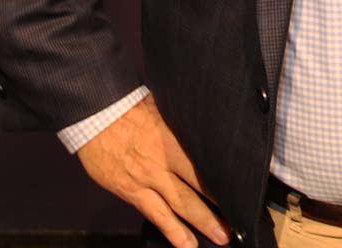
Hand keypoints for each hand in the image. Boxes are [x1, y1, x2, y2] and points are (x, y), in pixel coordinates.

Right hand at [76, 94, 228, 247]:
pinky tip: (184, 243)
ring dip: (201, 223)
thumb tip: (208, 123)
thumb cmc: (132, 107)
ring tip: (220, 237)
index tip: (244, 188)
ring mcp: (148, 179)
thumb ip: (184, 123)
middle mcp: (166, 161)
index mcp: (177, 139)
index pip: (208, 162)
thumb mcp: (166, 108)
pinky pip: (155, 214)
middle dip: (220, 207)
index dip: (226, 178)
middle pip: (199, 187)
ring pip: (180, 205)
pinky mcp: (131, 191)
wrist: (96, 117)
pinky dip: (171, 230)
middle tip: (239, 222)